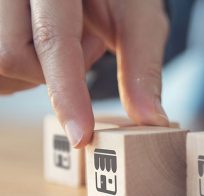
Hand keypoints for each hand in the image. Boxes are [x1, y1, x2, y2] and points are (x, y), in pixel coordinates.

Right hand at [0, 0, 169, 146]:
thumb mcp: (140, 22)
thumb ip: (142, 69)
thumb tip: (151, 121)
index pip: (52, 39)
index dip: (66, 93)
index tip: (80, 136)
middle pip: (11, 56)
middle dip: (54, 77)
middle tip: (90, 47)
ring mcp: (0, 5)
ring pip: (1, 67)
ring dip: (38, 74)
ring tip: (71, 43)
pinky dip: (24, 72)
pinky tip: (47, 49)